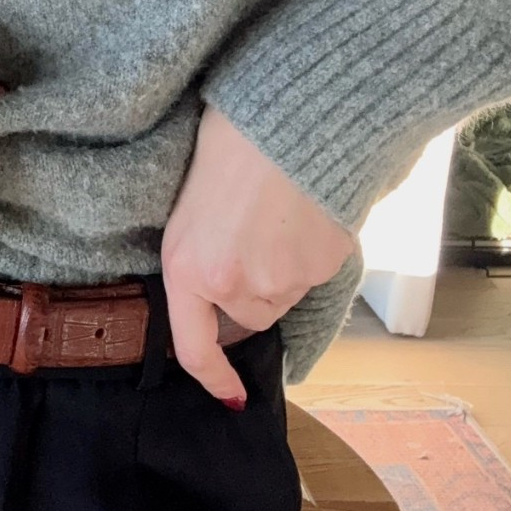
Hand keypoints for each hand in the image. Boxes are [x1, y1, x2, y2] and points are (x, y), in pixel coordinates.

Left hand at [160, 104, 357, 405]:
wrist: (290, 114)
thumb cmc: (233, 140)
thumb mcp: (193, 202)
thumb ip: (201, 251)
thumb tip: (221, 280)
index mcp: (186, 266)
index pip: (194, 348)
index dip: (213, 378)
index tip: (230, 396)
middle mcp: (232, 284)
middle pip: (251, 313)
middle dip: (255, 287)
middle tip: (256, 233)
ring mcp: (282, 279)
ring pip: (285, 294)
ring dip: (284, 269)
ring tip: (280, 213)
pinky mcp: (324, 264)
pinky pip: (317, 272)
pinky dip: (314, 251)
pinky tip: (306, 209)